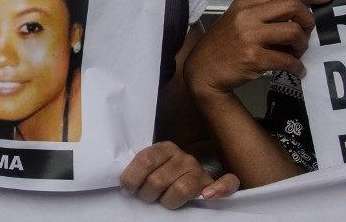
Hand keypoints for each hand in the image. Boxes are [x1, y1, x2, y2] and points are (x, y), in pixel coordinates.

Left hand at [120, 141, 238, 208]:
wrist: (185, 172)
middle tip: (146, 197)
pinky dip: (219, 190)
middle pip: (158, 180)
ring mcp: (199, 170)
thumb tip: (124, 185)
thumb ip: (140, 168)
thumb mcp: (150, 165)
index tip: (126, 190)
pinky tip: (207, 195)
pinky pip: (225, 184)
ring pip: (181, 190)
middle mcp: (183, 157)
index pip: (145, 161)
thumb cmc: (162, 173)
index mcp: (164, 148)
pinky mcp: (213, 183)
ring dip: (167, 201)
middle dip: (147, 194)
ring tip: (162, 201)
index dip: (132, 179)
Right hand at [185, 0, 331, 99]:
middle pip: (292, 6)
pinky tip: (296, 69)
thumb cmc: (222, 45)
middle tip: (306, 33)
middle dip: (308, 20)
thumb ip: (261, 13)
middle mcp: (246, 16)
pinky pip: (288, 60)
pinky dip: (297, 67)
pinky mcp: (253, 58)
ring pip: (294, 32)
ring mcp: (249, 37)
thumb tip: (297, 13)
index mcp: (244, 4)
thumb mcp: (236, 20)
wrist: (202, 70)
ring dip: (303, 45)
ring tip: (296, 53)